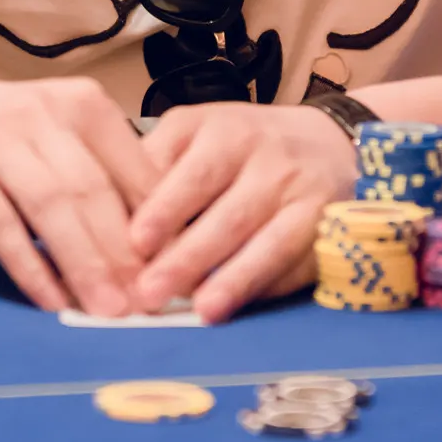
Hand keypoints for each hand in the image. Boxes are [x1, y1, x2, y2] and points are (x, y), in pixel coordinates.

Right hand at [0, 69, 154, 316]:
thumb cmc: (11, 137)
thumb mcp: (64, 139)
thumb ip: (107, 179)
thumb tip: (163, 249)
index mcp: (84, 105)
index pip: (134, 168)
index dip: (161, 224)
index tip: (180, 271)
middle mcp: (43, 113)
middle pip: (94, 190)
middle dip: (124, 252)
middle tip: (149, 302)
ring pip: (50, 206)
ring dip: (83, 263)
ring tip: (108, 309)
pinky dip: (29, 266)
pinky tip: (50, 300)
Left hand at [129, 104, 357, 323]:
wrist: (326, 142)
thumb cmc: (242, 144)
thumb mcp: (198, 132)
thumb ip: (157, 164)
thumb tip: (111, 216)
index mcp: (228, 133)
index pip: (196, 175)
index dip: (167, 210)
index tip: (136, 243)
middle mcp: (271, 161)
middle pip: (230, 215)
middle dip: (190, 258)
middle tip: (151, 293)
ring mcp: (305, 196)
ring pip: (271, 241)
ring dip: (234, 279)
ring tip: (202, 310)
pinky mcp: (330, 228)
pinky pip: (299, 261)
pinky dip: (268, 286)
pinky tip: (240, 307)